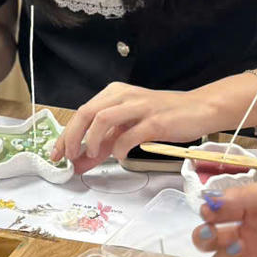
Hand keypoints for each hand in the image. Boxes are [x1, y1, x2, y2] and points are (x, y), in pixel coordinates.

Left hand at [52, 83, 215, 172]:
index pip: (81, 112)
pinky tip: (120, 156)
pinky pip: (128, 135)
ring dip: (91, 141)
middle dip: (71, 137)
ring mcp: (139, 106)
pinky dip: (119, 149)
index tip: (56, 154)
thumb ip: (104, 144)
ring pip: (102, 119)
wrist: (200, 109)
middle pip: (86, 113)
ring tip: (92, 155)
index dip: (65, 135)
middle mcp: (123, 95)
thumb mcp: (128, 128)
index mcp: (114, 93)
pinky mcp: (155, 121)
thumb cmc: (163, 117)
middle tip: (68, 157)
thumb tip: (80, 162)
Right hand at [191, 180, 256, 256]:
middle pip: (208, 241)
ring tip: (238, 250)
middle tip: (212, 235)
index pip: (214, 212)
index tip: (209, 213)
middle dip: (202, 238)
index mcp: (247, 209)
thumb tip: (213, 199)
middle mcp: (246, 233)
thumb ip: (247, 195)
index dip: (207, 213)